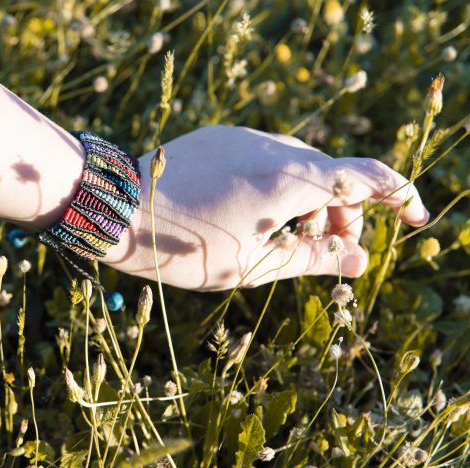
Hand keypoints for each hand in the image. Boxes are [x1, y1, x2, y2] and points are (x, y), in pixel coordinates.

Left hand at [103, 125, 428, 290]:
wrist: (119, 207)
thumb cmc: (185, 246)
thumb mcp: (254, 263)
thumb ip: (313, 258)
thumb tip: (360, 260)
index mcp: (290, 180)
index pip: (367, 177)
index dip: (400, 196)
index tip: (416, 217)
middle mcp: (274, 147)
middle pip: (333, 175)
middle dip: (342, 213)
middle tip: (329, 250)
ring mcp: (247, 138)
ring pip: (300, 167)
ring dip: (309, 201)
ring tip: (284, 237)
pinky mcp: (223, 137)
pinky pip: (268, 158)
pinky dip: (279, 187)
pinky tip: (252, 212)